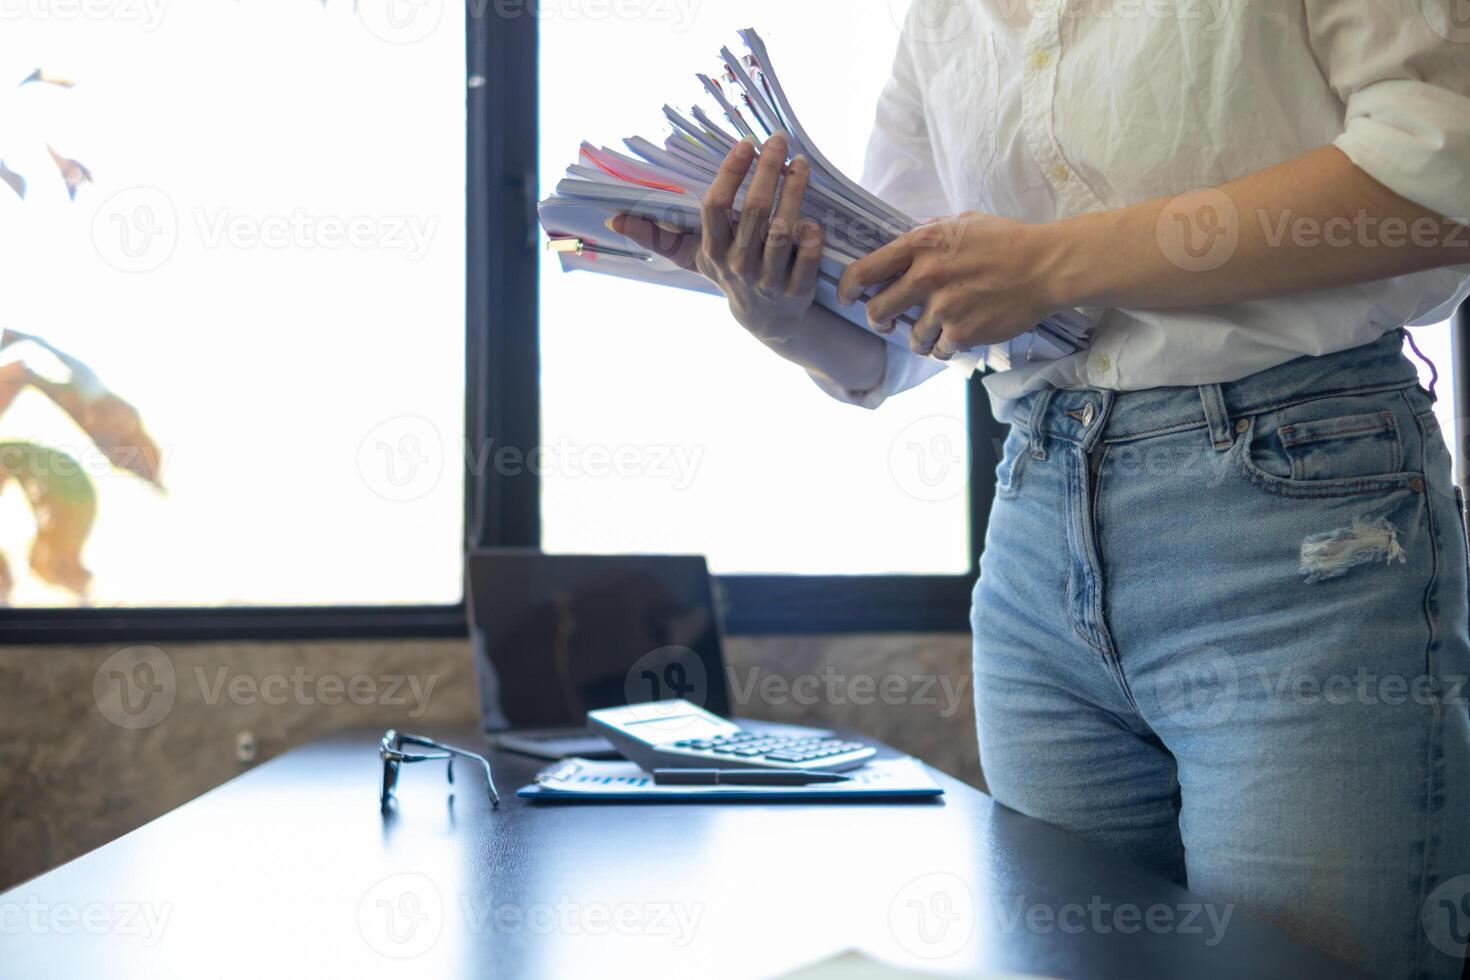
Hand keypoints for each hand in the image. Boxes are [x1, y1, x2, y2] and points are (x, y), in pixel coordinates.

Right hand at [611, 133, 825, 344]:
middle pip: (755, 212)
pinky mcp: (797, 289)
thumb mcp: (692, 257)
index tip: (745, 144)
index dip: (730, 174)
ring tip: (801, 163)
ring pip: (783, 230)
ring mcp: (769, 279)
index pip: (716, 207)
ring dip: (795, 193)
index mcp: (712, 252)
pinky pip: (808, 255)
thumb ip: (655, 237)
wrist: (767, 319)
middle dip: (767, 171)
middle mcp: (739, 266)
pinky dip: (812, 234)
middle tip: (778, 140)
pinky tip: (814, 213)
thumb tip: (612, 221)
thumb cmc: (728, 273)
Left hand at [836, 212, 1062, 359]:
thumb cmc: (1007, 241)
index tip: (847, 296)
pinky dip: (943, 347)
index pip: (865, 270)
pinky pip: (937, 350)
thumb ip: (929, 235)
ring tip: (935, 328)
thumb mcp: (962, 223)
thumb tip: (905, 245)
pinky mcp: (962, 333)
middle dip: (877, 319)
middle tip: (885, 320)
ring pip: (910, 337)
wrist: (1046, 267)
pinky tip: (957, 335)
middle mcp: (926, 276)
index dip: (848, 287)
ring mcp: (943, 308)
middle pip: (877, 311)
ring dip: (918, 336)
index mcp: (922, 245)